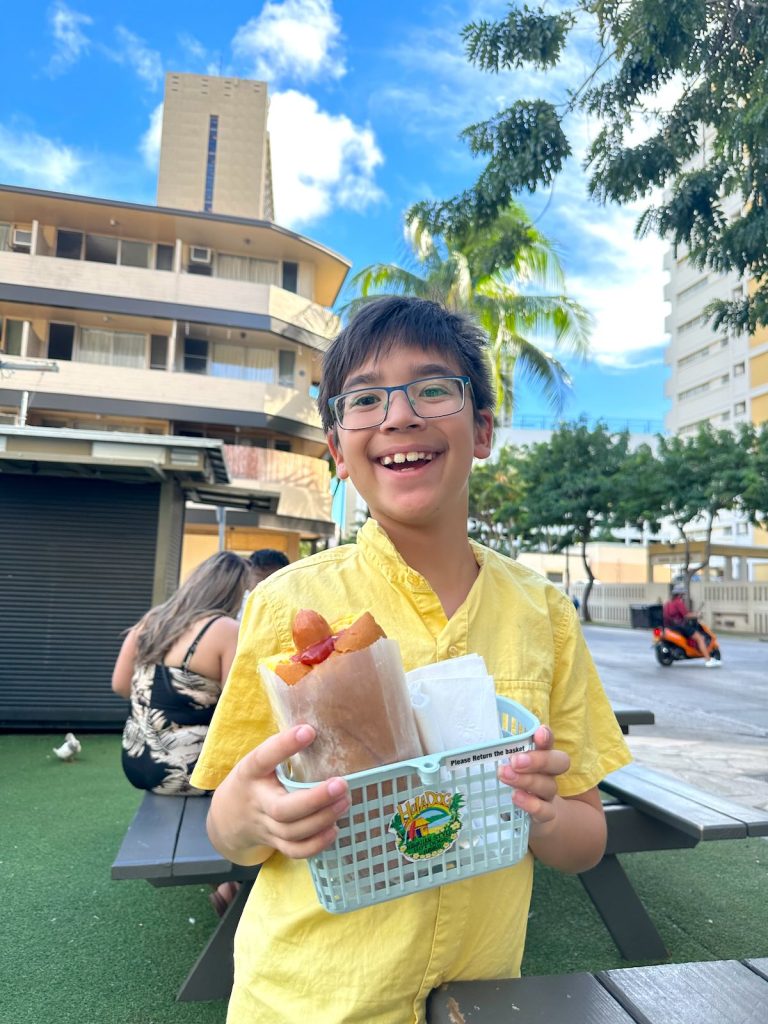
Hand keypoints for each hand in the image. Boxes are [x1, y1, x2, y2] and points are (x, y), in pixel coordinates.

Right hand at [209, 724, 351, 861]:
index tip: (309, 731)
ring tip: (345, 802)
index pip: (263, 758)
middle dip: (315, 799)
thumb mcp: (259, 761)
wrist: (227, 818)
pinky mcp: (274, 842)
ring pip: (292, 832)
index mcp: (250, 773)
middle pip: (282, 809)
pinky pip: (295, 851)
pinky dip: (316, 844)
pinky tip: (335, 829)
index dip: (284, 745)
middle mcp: (256, 802)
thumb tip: (319, 729)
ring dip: (322, 820)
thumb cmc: (254, 780)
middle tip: (341, 784)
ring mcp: (264, 827)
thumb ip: (282, 751)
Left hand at [497, 724, 569, 827]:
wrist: (535, 818)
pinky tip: (516, 797)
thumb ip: (501, 755)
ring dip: (526, 780)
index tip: (539, 732)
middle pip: (558, 763)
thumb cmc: (517, 783)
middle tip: (515, 761)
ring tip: (505, 776)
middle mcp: (550, 774)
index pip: (549, 744)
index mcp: (542, 758)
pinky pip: (545, 810)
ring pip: (548, 786)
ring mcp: (549, 795)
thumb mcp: (511, 768)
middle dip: (538, 759)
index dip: (547, 738)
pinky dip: (531, 803)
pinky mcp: (546, 815)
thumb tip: (475, 743)